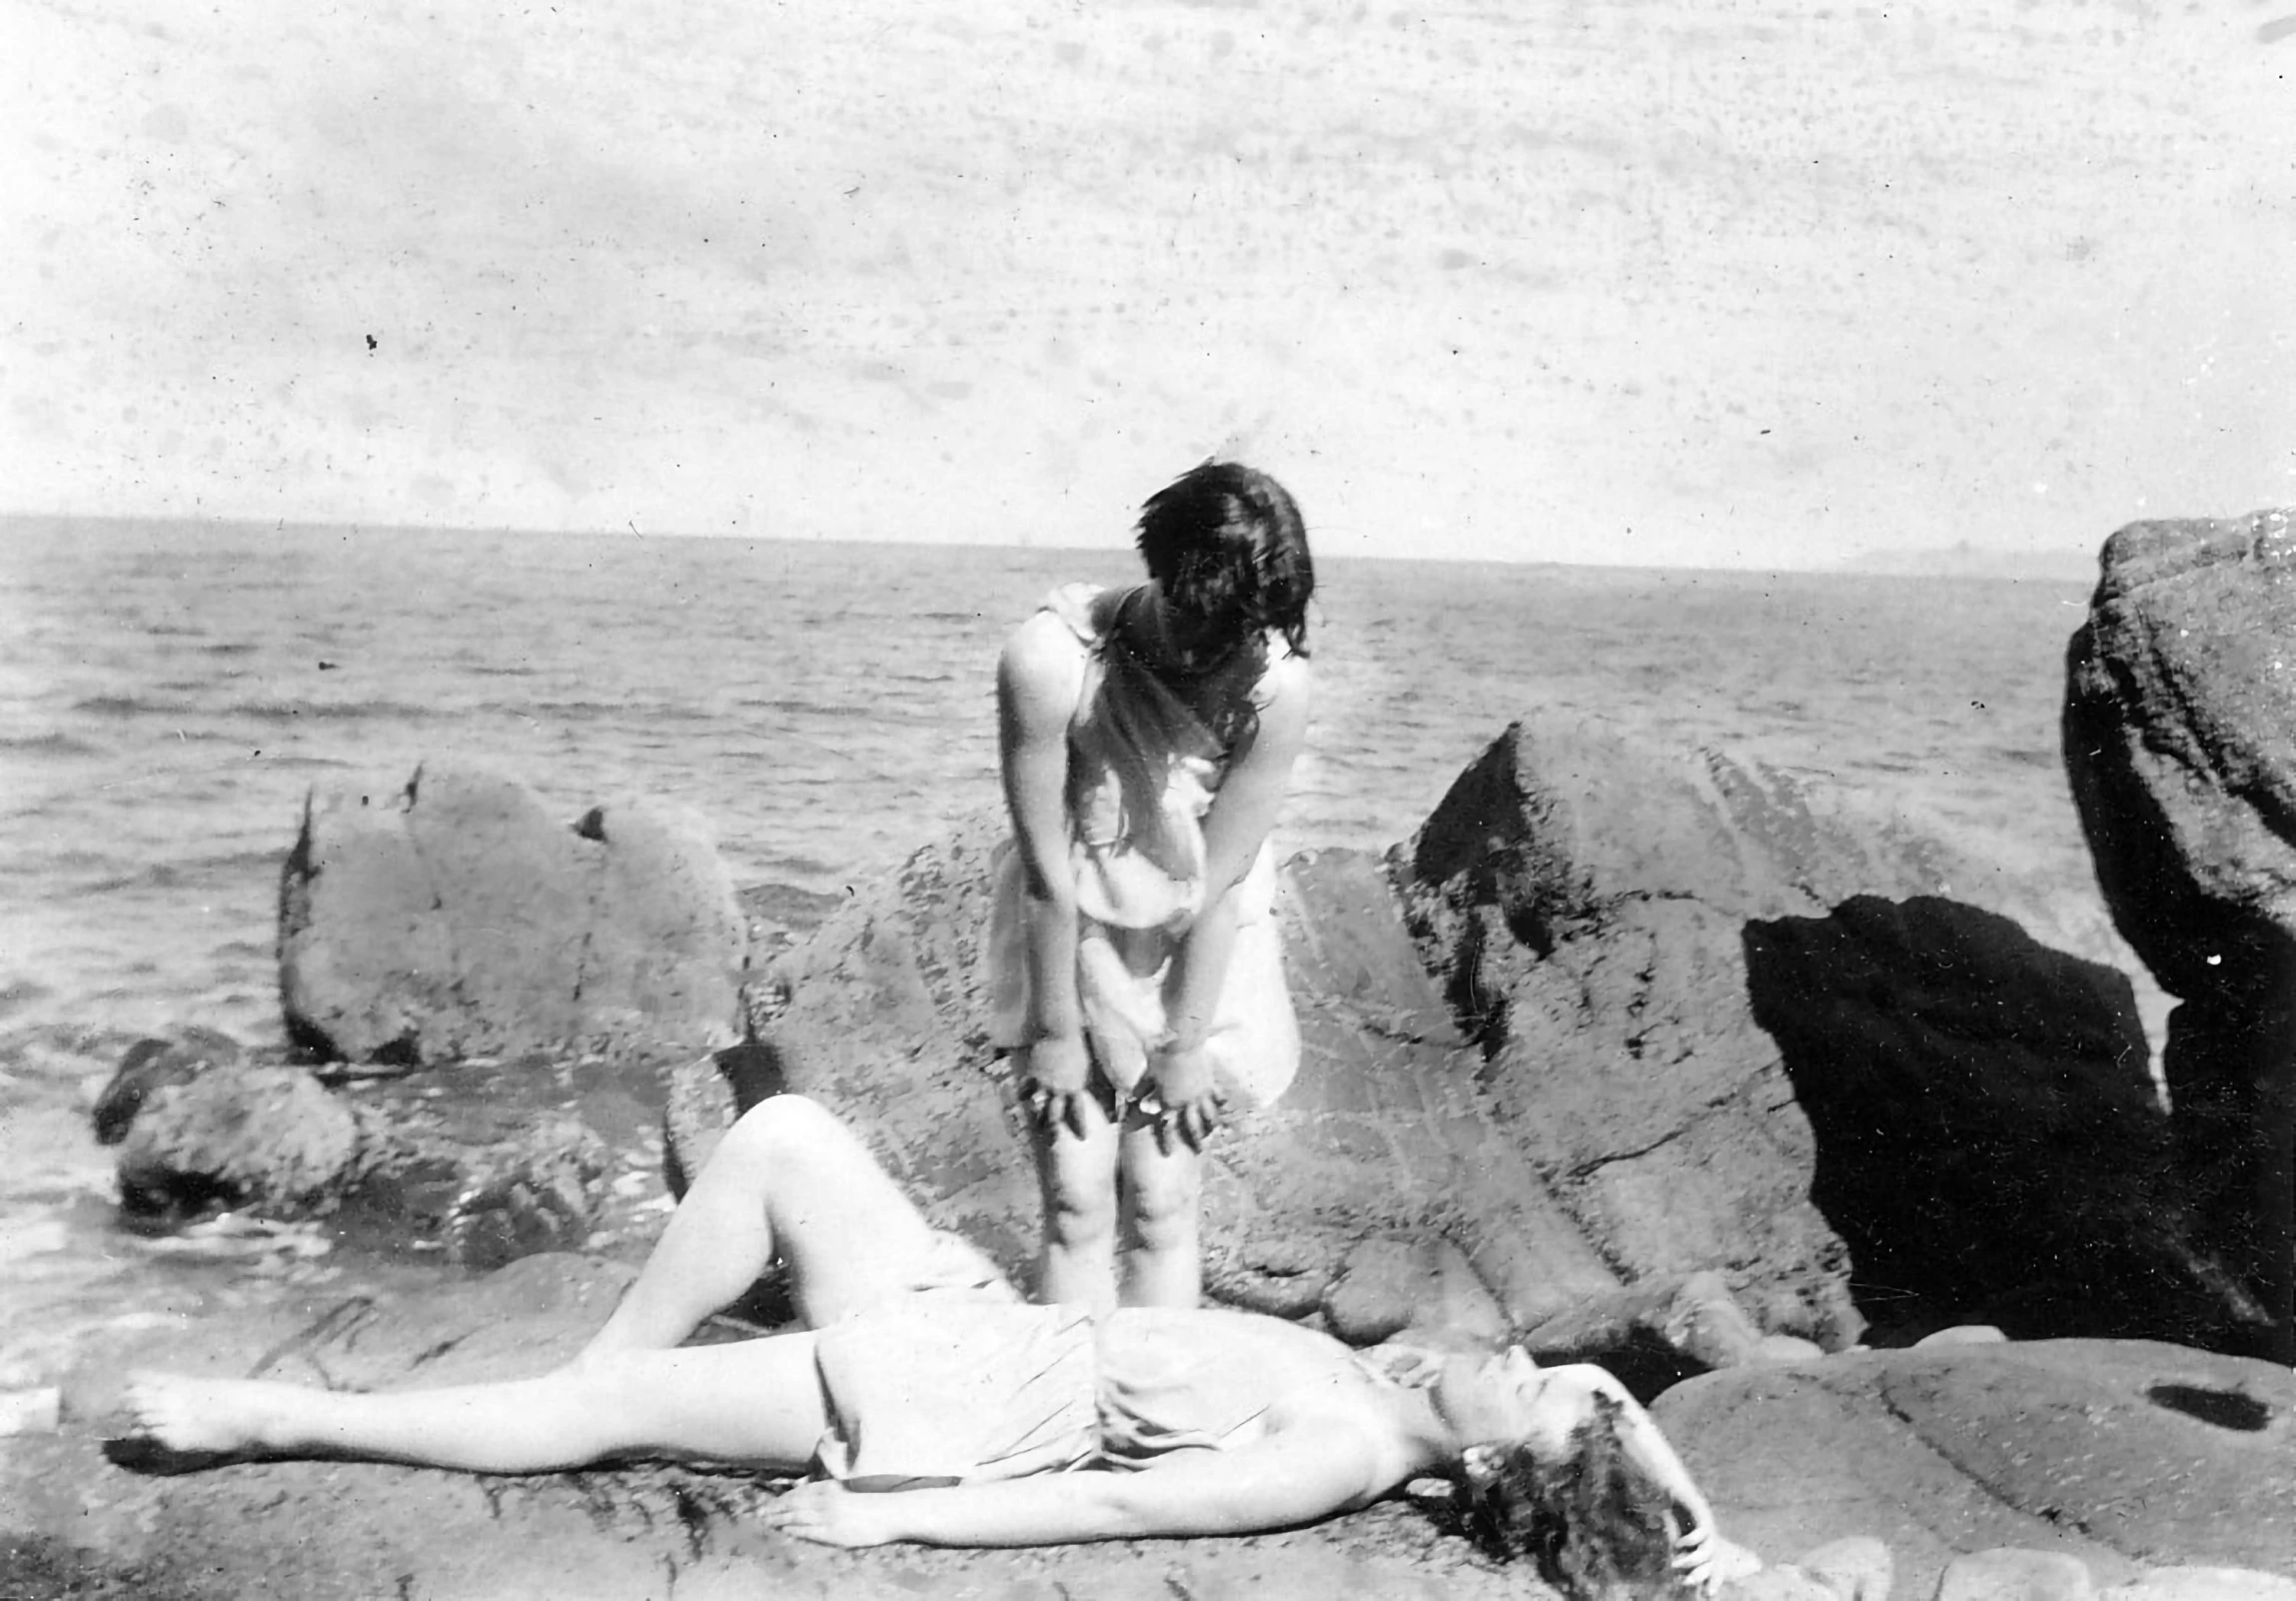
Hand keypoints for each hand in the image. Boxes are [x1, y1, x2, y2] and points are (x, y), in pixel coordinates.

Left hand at [764, 1480, 897, 1547]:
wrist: (888, 1513)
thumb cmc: (869, 1503)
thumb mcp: (844, 1490)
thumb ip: (826, 1491)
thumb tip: (807, 1492)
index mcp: (827, 1489)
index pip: (796, 1494)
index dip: (779, 1500)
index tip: (766, 1505)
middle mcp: (824, 1501)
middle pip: (791, 1505)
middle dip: (773, 1511)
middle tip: (757, 1516)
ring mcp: (828, 1517)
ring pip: (796, 1518)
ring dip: (778, 1521)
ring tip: (765, 1525)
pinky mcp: (833, 1532)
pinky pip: (808, 1532)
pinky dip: (794, 1531)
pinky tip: (784, 1533)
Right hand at [1020, 1033, 1093, 1140]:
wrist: (1063, 1031)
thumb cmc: (1080, 1050)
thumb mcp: (1090, 1069)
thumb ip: (1098, 1085)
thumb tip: (1108, 1096)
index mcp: (1075, 1088)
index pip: (1078, 1112)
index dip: (1080, 1126)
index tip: (1082, 1138)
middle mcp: (1059, 1088)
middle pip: (1055, 1114)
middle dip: (1054, 1130)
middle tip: (1054, 1145)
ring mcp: (1044, 1082)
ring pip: (1038, 1104)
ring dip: (1037, 1116)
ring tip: (1034, 1127)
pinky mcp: (1032, 1074)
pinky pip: (1024, 1088)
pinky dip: (1022, 1095)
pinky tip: (1019, 1103)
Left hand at [1138, 1039, 1225, 1153]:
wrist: (1182, 1043)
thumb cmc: (1161, 1058)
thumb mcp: (1148, 1075)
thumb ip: (1141, 1090)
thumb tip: (1131, 1101)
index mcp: (1169, 1102)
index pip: (1167, 1128)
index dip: (1167, 1142)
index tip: (1168, 1154)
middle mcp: (1186, 1102)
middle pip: (1193, 1127)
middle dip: (1196, 1141)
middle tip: (1199, 1151)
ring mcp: (1201, 1094)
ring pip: (1209, 1115)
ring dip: (1211, 1126)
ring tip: (1214, 1133)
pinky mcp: (1210, 1083)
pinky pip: (1218, 1097)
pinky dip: (1221, 1103)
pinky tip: (1224, 1108)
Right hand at [1670, 1500, 1719, 1598]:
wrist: (1675, 1489)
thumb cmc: (1676, 1513)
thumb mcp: (1677, 1537)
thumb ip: (1678, 1553)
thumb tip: (1677, 1572)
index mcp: (1708, 1545)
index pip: (1715, 1567)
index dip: (1713, 1581)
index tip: (1706, 1595)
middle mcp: (1712, 1538)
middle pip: (1714, 1563)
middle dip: (1702, 1575)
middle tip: (1686, 1582)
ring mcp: (1708, 1527)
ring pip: (1708, 1551)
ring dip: (1691, 1560)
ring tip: (1675, 1563)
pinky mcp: (1703, 1514)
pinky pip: (1701, 1533)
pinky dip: (1689, 1541)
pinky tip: (1678, 1544)